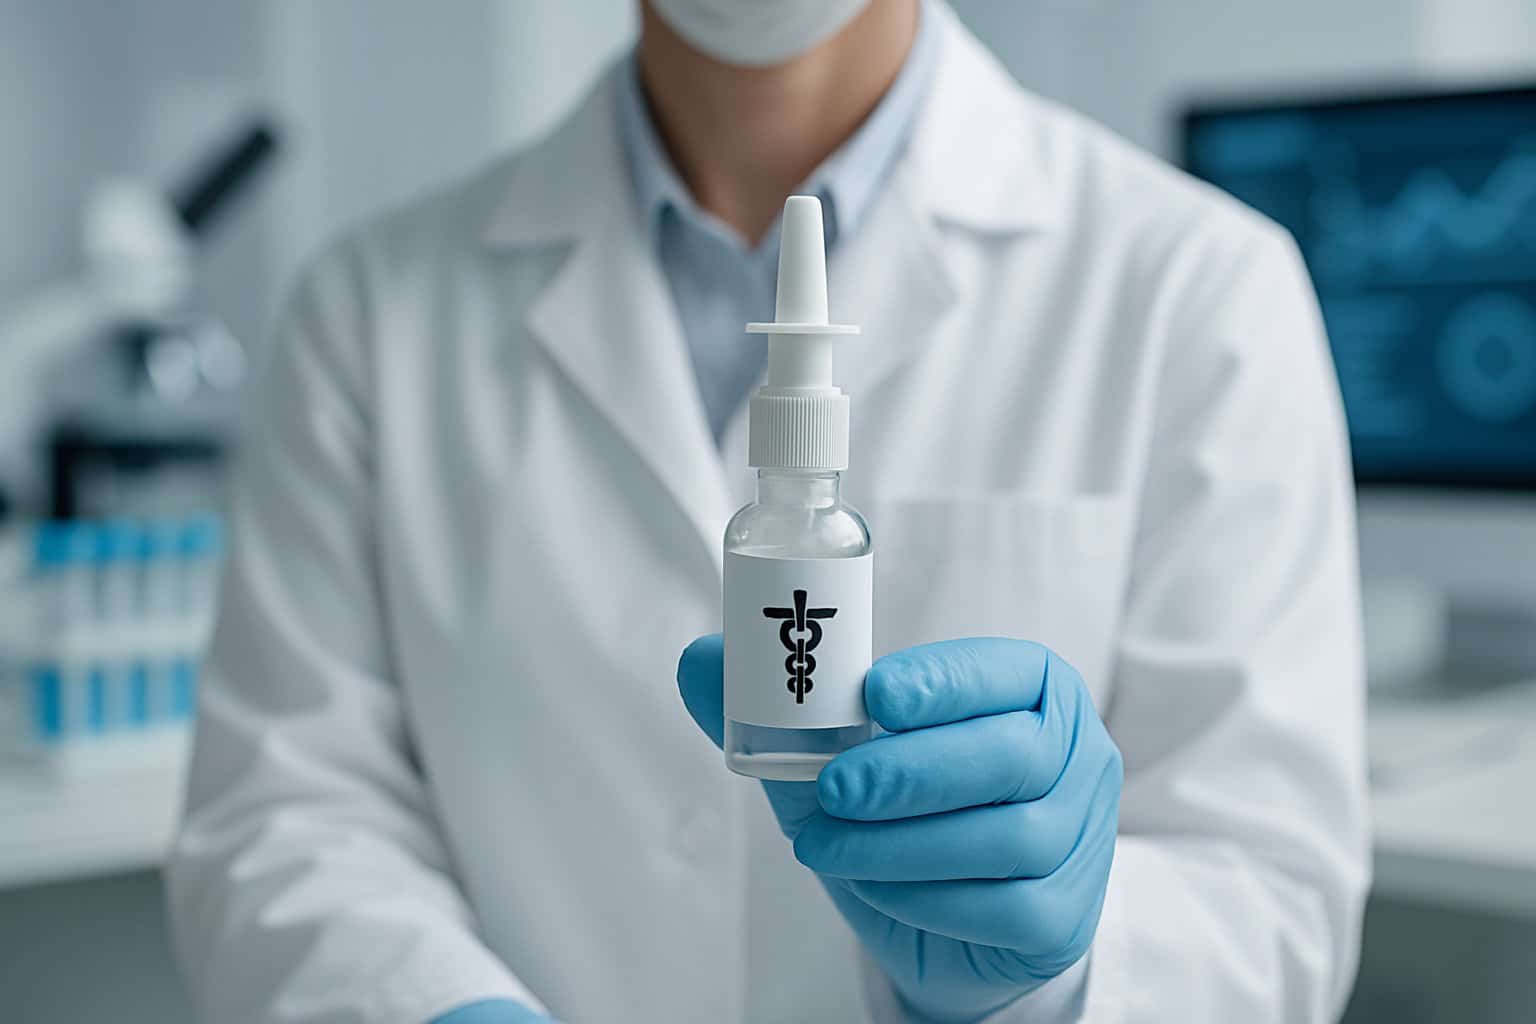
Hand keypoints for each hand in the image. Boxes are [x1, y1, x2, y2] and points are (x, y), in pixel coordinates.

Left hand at [677, 636, 1120, 1022]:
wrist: (952, 923)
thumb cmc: (905, 814)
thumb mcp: (842, 758)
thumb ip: (782, 713)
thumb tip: (700, 659)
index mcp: (1034, 691)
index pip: (1005, 672)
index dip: (945, 681)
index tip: (876, 694)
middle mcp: (1076, 756)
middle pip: (1010, 756)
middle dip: (912, 771)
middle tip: (834, 787)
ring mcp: (1080, 840)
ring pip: (1005, 836)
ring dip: (901, 842)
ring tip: (825, 843)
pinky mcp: (1065, 917)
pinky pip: (1001, 906)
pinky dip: (924, 897)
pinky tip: (877, 885)